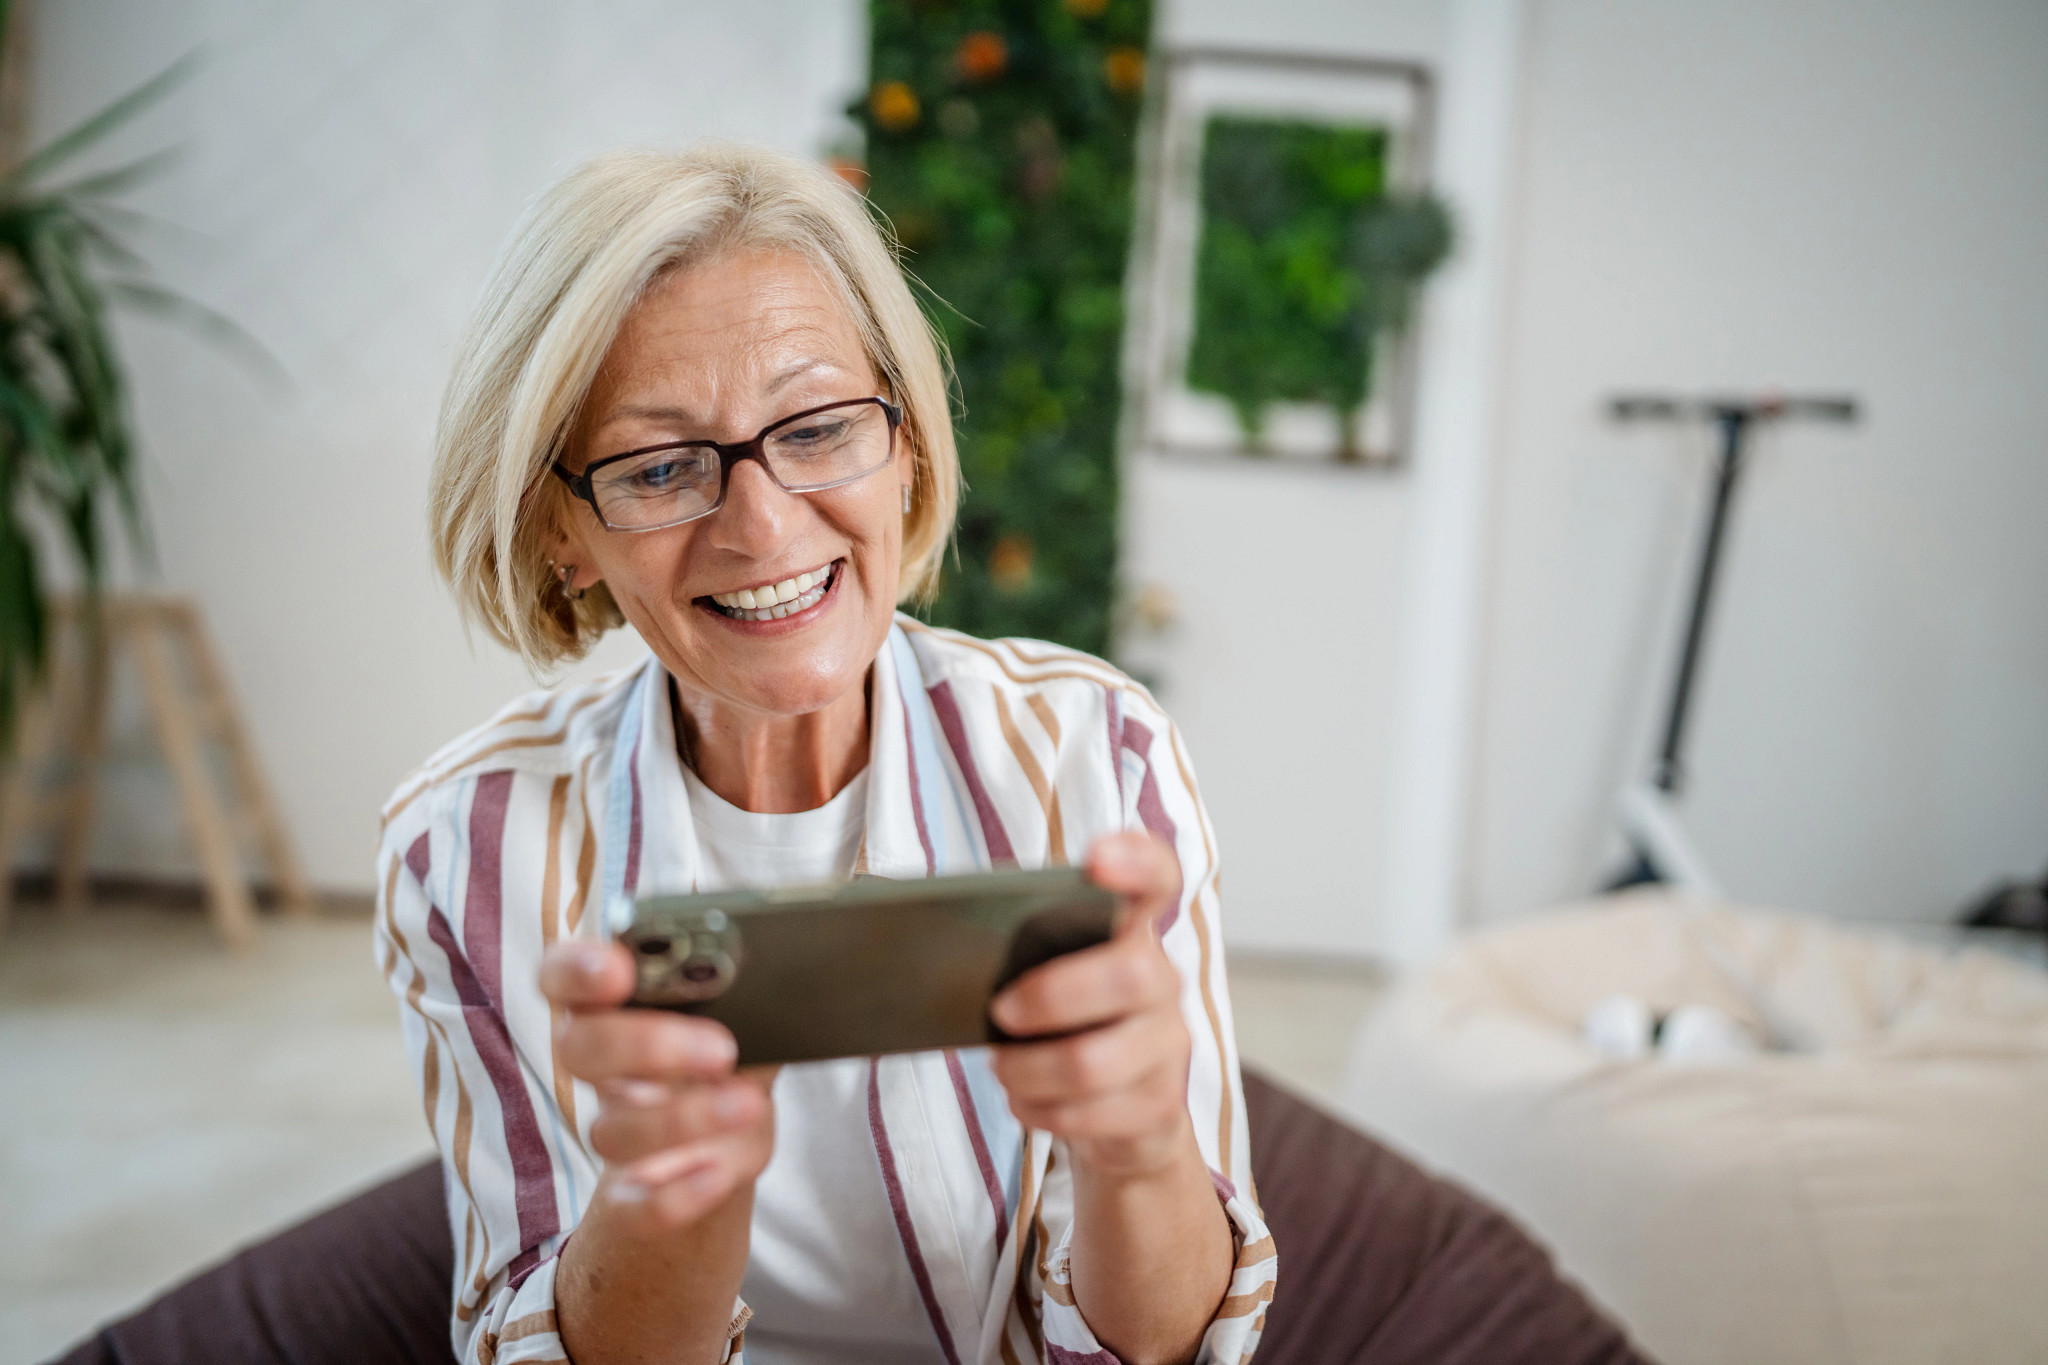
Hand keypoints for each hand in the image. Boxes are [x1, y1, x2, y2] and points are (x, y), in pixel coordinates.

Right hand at [540, 939, 774, 1234]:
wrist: (727, 1150)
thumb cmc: (733, 1062)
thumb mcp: (747, 1023)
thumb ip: (745, 998)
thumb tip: (767, 980)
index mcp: (616, 1007)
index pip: (563, 976)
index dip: (577, 971)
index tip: (618, 971)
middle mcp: (601, 1067)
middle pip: (579, 1048)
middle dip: (646, 1045)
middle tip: (720, 1049)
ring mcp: (615, 1131)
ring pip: (612, 1130)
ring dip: (682, 1120)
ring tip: (747, 1104)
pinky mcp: (633, 1197)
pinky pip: (633, 1206)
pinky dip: (673, 1196)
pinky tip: (716, 1174)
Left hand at [988, 832, 1194, 1177]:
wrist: (1121, 1114)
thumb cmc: (1064, 1025)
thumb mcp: (1044, 975)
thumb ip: (1019, 946)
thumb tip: (929, 934)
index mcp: (1132, 931)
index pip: (1157, 878)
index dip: (1136, 861)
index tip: (1094, 860)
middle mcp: (1163, 982)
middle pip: (1132, 974)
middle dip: (1054, 996)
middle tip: (1001, 1010)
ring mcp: (1168, 1046)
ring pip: (1097, 1061)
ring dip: (1031, 1068)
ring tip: (1002, 1067)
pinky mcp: (1161, 1107)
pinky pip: (1092, 1115)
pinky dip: (1041, 1110)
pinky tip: (1024, 1099)